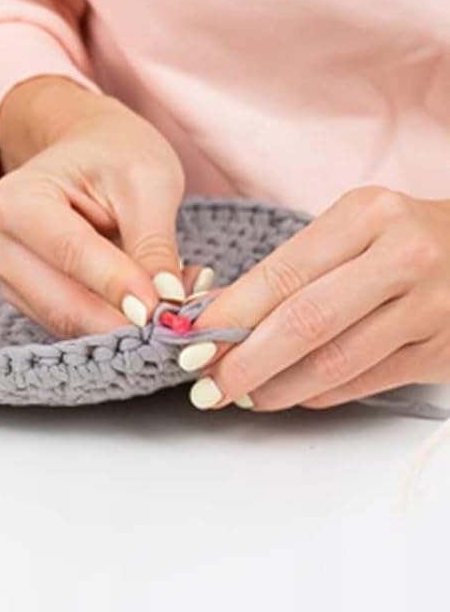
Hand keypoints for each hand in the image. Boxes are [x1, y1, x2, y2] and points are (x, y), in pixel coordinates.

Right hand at [0, 77, 193, 336]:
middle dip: (124, 317)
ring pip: (67, 322)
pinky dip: (111, 320)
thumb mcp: (148, 183)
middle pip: (61, 302)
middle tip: (182, 316)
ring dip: (123, 322)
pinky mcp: (23, 298)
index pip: (70, 254)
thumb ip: (153, 244)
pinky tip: (146, 298)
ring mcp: (5, 276)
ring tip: (175, 296)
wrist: (86, 150)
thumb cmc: (114, 154)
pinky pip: (69, 324)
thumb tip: (164, 304)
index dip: (118, 285)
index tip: (165, 308)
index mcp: (15, 200)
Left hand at [185, 187, 449, 411]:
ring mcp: (432, 306)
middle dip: (244, 362)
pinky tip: (290, 393)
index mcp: (367, 215)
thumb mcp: (354, 230)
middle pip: (304, 323)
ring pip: (334, 362)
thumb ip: (289, 270)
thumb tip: (211, 315)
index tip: (188, 344)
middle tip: (206, 386)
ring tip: (242, 396)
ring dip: (276, 387)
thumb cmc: (407, 240)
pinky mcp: (444, 349)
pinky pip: (365, 382)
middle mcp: (404, 256)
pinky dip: (318, 394)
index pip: (280, 274)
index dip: (227, 317)